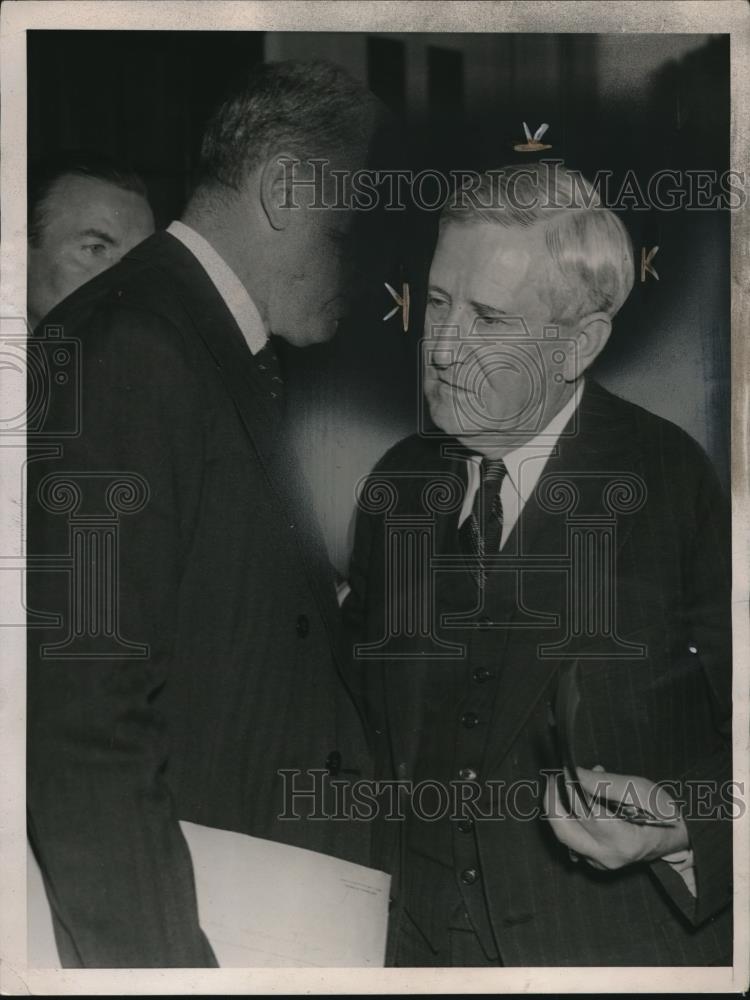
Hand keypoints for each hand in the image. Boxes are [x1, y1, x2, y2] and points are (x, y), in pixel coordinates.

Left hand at [544, 765, 688, 870]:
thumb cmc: (663, 811)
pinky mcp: (594, 860)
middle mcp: (609, 857)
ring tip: (564, 783)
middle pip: (564, 830)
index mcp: (625, 841)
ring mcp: (600, 863)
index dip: (570, 790)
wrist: (675, 838)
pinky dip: (568, 816)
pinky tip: (577, 798)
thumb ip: (607, 783)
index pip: (586, 814)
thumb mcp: (641, 790)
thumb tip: (575, 773)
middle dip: (553, 801)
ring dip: (558, 807)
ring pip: (564, 835)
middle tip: (553, 777)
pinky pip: (571, 837)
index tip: (563, 769)